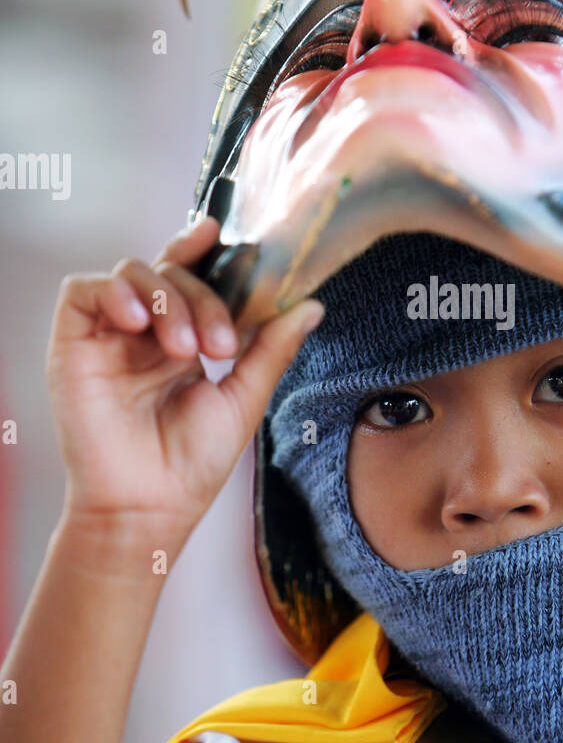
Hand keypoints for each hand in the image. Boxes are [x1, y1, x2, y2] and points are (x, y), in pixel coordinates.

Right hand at [46, 216, 323, 541]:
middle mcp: (142, 335)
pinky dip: (115, 292)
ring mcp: (107, 338)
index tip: (224, 234)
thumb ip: (271, 349)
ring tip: (185, 350)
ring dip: (167, 301)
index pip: (189, 277)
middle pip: (171, 273)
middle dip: (203, 297)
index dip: (202, 250)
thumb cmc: (191, 465)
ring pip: (132, 273)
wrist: (148, 508)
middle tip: (222, 345)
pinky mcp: (73, 345)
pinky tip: (137, 323)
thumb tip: (310, 306)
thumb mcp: (244, 399)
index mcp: (181, 342)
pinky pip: (84, 290)